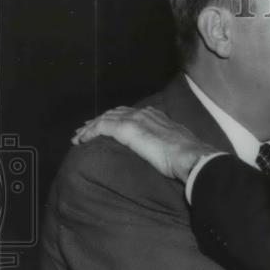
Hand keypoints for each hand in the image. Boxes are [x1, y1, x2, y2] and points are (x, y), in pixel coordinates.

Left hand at [73, 106, 217, 182]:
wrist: (189, 156)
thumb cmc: (187, 155)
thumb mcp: (176, 143)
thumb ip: (166, 141)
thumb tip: (164, 149)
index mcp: (156, 115)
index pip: (129, 113)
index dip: (115, 118)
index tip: (105, 125)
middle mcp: (143, 113)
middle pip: (114, 113)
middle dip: (98, 120)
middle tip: (85, 130)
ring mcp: (134, 119)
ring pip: (104, 119)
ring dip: (90, 127)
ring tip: (79, 136)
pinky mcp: (126, 129)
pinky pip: (101, 128)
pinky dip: (89, 133)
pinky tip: (82, 140)